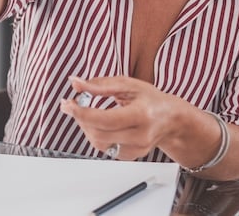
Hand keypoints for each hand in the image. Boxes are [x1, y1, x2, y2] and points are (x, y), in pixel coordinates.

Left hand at [59, 75, 181, 160]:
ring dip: (86, 128)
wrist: (171, 119)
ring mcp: (137, 149)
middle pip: (99, 134)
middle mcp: (140, 136)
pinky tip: (99, 124)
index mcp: (142, 115)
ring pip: (99, 144)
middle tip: (72, 105)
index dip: (82, 113)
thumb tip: (75, 83)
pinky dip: (97, 136)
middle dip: (80, 119)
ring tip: (86, 113)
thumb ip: (99, 85)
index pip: (105, 119)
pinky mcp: (131, 156)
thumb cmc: (151, 99)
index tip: (68, 104)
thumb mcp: (127, 84)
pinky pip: (105, 149)